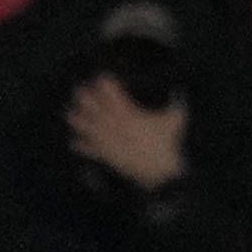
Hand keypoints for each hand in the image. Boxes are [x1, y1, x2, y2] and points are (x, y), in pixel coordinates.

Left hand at [65, 73, 186, 190]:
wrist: (160, 173)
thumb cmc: (167, 144)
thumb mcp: (175, 120)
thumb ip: (176, 103)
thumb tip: (180, 90)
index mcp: (129, 114)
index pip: (112, 94)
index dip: (105, 84)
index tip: (101, 78)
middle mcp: (114, 125)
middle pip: (94, 107)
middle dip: (86, 98)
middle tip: (80, 91)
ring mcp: (108, 141)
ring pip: (86, 127)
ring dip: (79, 120)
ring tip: (71, 114)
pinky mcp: (106, 156)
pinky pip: (89, 150)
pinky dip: (81, 146)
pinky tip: (75, 142)